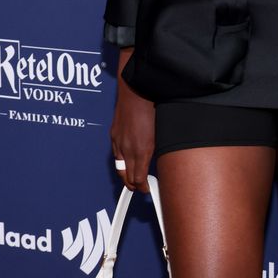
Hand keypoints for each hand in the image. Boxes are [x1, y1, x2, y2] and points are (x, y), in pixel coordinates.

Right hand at [110, 49, 153, 192]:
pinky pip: (115, 154)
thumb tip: (162, 161)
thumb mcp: (163, 134)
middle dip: (133, 185)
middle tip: (141, 187)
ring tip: (134, 177)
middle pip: (126, 176)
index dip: (143, 187)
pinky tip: (128, 160)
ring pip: (118, 167)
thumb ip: (160, 150)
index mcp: (141, 150)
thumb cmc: (154, 108)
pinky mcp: (114, 134)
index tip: (148, 189)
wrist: (138, 89)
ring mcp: (118, 141)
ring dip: (126, 174)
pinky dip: (121, 161)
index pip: (138, 179)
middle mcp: (127, 148)